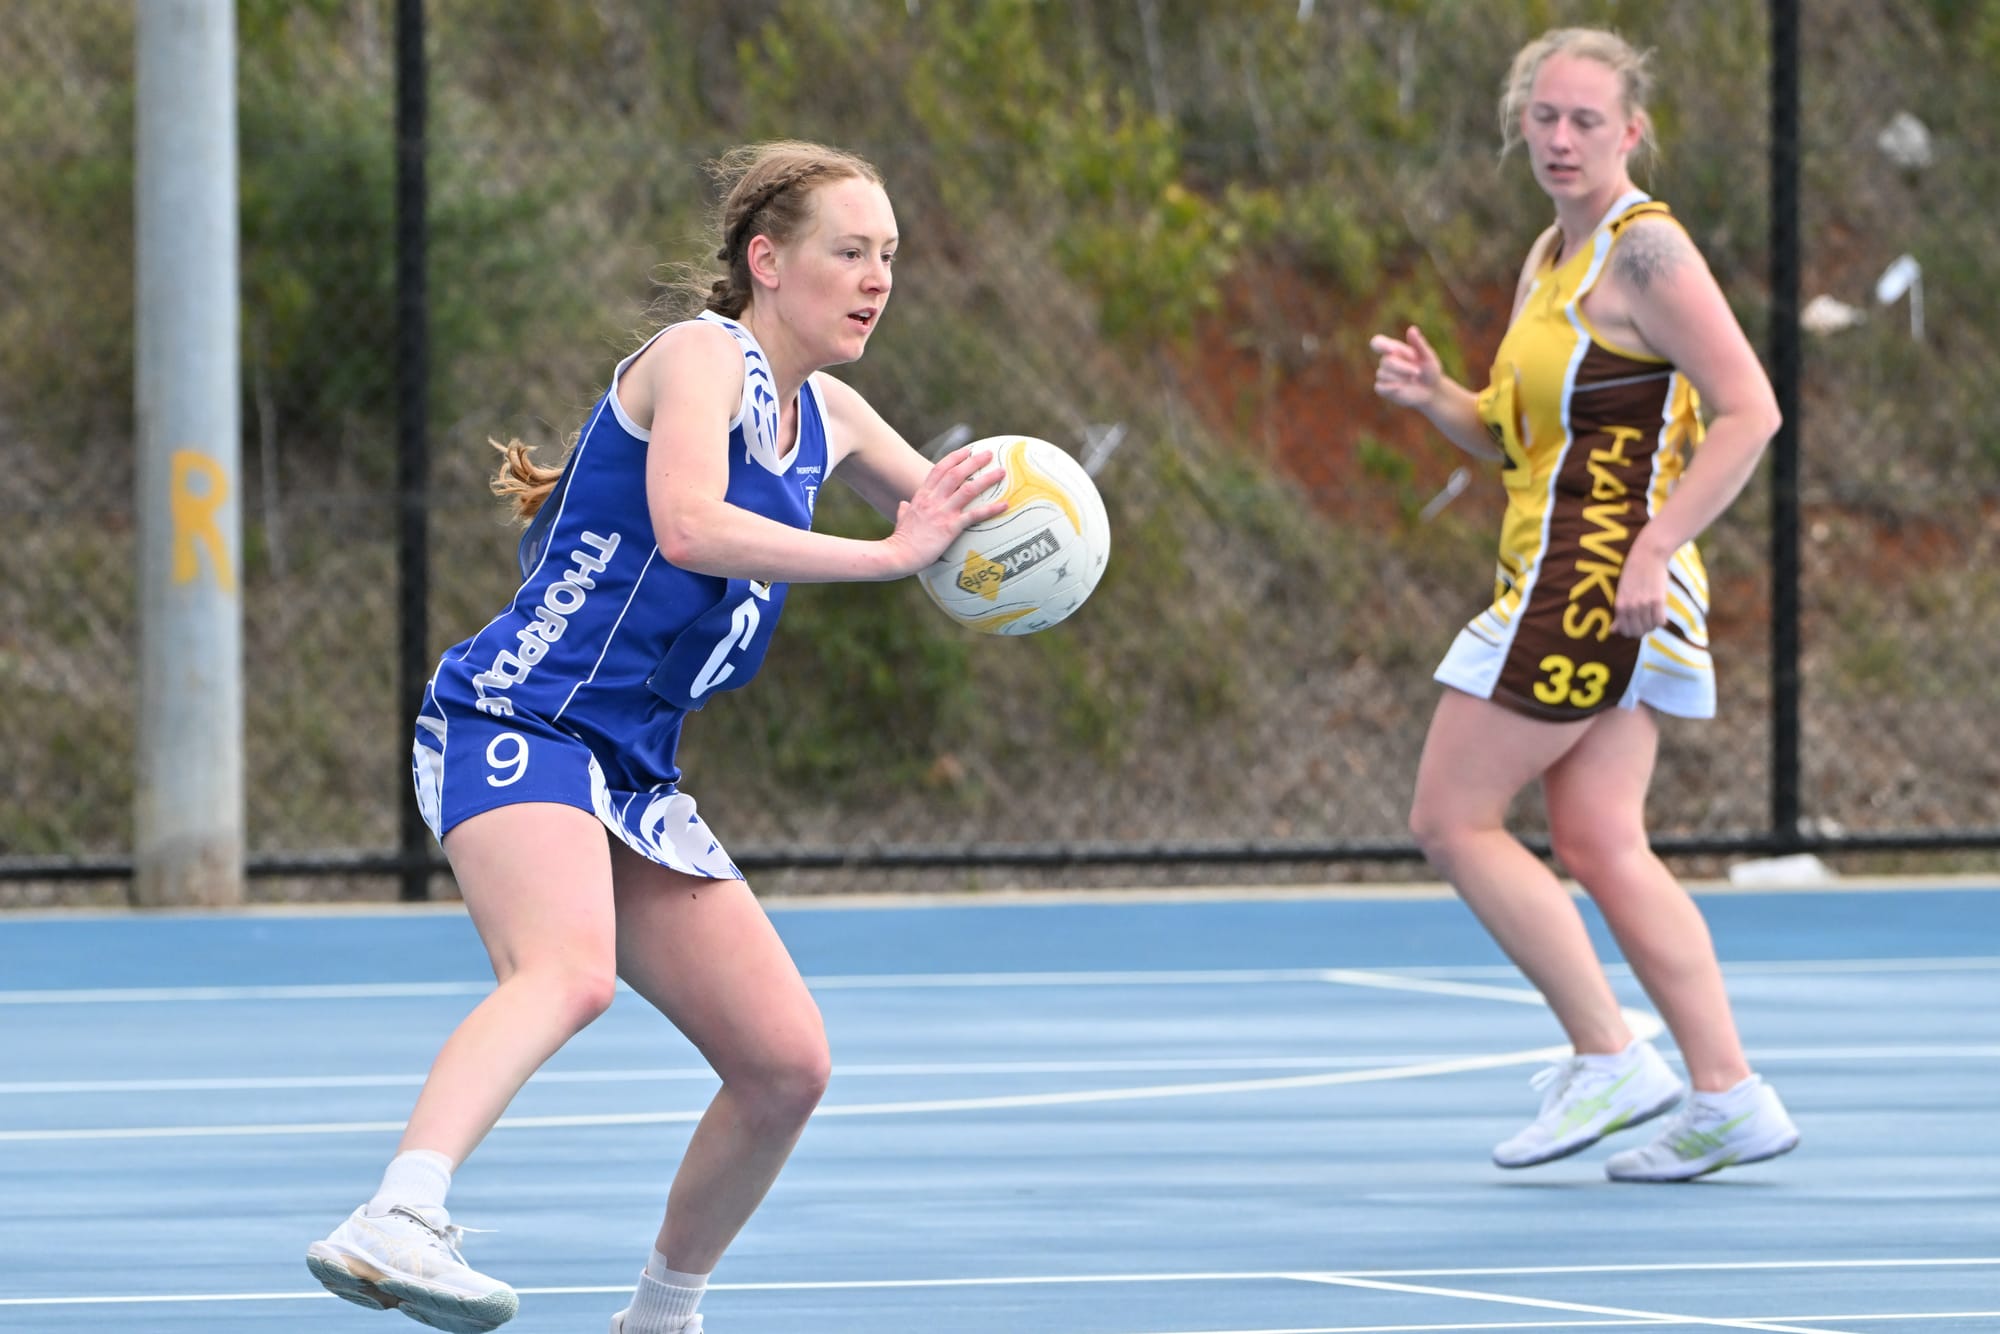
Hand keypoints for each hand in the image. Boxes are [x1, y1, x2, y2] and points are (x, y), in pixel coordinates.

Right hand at [882, 445, 1006, 575]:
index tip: (967, 451)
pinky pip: (974, 515)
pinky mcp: (950, 527)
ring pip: (967, 489)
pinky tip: (1004, 505)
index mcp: (922, 497)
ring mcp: (942, 512)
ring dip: (986, 479)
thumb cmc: (900, 541)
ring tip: (1001, 472)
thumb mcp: (901, 521)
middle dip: (973, 461)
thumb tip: (902, 505)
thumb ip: (903, 511)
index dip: (954, 458)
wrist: (896, 555)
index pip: (939, 470)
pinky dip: (991, 509)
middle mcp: (933, 500)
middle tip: (988, 454)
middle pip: (955, 473)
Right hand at [1369, 325, 1442, 409]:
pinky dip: (1391, 388)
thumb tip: (1412, 329)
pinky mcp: (1383, 389)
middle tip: (1418, 372)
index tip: (1392, 350)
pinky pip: (1380, 387)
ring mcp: (1383, 375)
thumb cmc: (1430, 371)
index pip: (1378, 343)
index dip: (1381, 345)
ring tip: (1413, 381)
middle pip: (1385, 361)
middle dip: (1403, 367)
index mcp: (1395, 349)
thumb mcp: (1427, 356)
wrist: (1432, 391)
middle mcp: (1386, 361)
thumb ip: (1418, 343)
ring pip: (1383, 374)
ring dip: (1401, 378)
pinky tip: (1402, 388)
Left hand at [1612, 540, 1671, 636]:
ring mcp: (1644, 604)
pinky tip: (1661, 612)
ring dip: (1653, 624)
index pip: (1625, 630)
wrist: (1648, 554)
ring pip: (1650, 627)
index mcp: (1619, 605)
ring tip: (1654, 614)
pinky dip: (1662, 620)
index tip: (1638, 626)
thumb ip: (1619, 613)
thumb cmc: (1634, 573)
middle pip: (1638, 632)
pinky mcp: (1658, 600)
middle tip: (1647, 621)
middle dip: (1643, 630)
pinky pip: (1660, 621)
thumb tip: (1613, 631)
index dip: (1632, 632)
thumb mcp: (1621, 592)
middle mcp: (1630, 607)